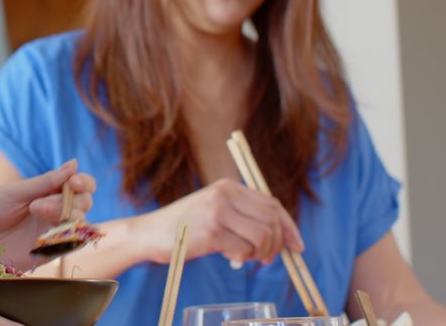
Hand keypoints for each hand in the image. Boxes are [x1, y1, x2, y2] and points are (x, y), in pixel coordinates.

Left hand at [0, 159, 96, 270]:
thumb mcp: (13, 193)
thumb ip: (45, 182)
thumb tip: (75, 164)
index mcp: (46, 193)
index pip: (78, 185)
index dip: (84, 182)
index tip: (74, 182)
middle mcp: (53, 212)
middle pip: (84, 204)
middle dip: (73, 200)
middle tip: (40, 204)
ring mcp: (51, 233)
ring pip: (80, 224)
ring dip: (68, 216)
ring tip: (39, 211)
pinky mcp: (47, 253)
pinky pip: (70, 246)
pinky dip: (71, 238)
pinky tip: (58, 232)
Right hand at [134, 178, 303, 264]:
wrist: (148, 233)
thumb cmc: (184, 226)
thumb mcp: (215, 211)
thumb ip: (242, 215)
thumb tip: (280, 235)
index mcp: (228, 186)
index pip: (272, 203)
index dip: (288, 226)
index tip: (296, 246)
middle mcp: (224, 194)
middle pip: (271, 219)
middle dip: (276, 244)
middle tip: (266, 259)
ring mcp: (217, 212)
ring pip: (262, 235)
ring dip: (260, 253)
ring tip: (246, 258)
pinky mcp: (210, 231)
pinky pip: (244, 250)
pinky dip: (242, 259)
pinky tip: (229, 258)